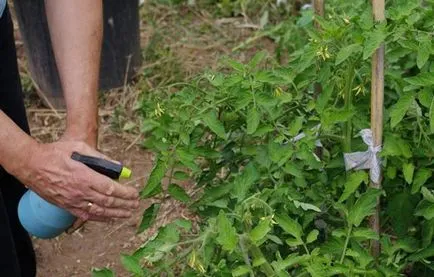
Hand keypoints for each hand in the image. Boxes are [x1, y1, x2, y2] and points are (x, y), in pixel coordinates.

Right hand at [10, 140, 138, 221]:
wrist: (31, 164)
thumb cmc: (56, 153)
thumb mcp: (80, 147)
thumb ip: (101, 158)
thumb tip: (119, 166)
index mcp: (84, 176)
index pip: (111, 188)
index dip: (125, 193)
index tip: (135, 194)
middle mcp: (79, 191)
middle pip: (108, 202)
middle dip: (124, 204)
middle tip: (136, 205)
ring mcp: (72, 200)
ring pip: (98, 211)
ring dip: (115, 214)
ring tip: (128, 214)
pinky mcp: (65, 205)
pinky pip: (85, 215)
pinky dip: (100, 218)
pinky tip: (109, 218)